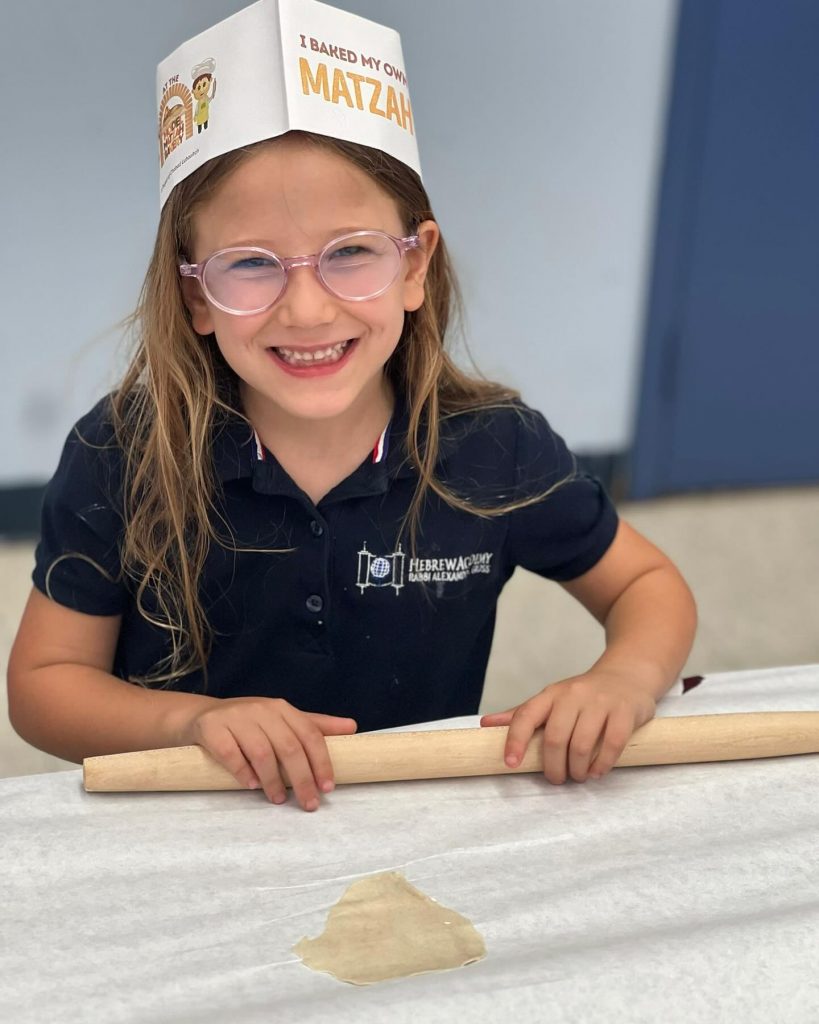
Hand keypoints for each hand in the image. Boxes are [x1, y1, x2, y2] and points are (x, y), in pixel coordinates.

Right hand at [177, 697, 356, 809]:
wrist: (201, 717)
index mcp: (282, 708)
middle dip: (301, 778)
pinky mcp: (212, 729)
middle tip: (308, 803)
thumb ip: (315, 725)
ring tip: (277, 799)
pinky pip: (230, 753)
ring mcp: (235, 718)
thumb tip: (353, 727)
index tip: (328, 788)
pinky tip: (250, 786)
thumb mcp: (282, 721)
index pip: (309, 734)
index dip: (321, 762)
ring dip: (272, 780)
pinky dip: (242, 771)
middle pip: (288, 746)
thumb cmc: (249, 724)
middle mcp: (261, 709)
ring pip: (261, 751)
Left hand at [480, 670, 655, 784]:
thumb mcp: (552, 699)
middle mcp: (573, 695)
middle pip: (555, 737)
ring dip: (577, 769)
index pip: (526, 715)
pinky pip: (612, 744)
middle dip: (553, 766)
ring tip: (578, 776)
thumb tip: (485, 724)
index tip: (510, 764)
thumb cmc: (583, 695)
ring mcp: (600, 702)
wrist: (627, 675)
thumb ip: (522, 714)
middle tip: (556, 779)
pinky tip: (597, 772)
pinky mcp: (624, 712)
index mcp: (551, 694)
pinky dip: (602, 765)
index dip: (515, 741)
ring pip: (582, 744)